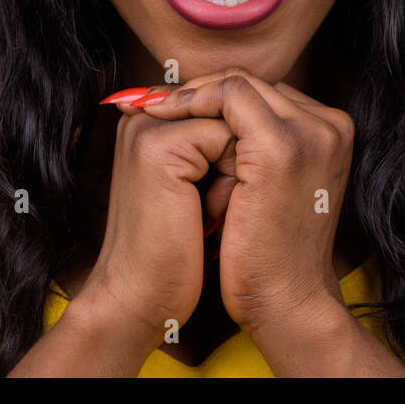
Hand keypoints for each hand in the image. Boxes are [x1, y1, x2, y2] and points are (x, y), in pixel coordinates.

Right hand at [79, 89, 234, 345]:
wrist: (140, 300)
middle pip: (232, 107)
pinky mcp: (156, 146)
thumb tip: (264, 121)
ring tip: (218, 211)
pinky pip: (226, 136)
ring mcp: (148, 126)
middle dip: (243, 157)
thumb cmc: (177, 250)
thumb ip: (218, 145)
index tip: (229, 198)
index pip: (226, 103)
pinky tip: (213, 214)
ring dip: (241, 168)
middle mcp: (146, 114)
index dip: (243, 150)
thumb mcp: (201, 185)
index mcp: (153, 120)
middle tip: (220, 207)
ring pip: (233, 119)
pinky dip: (233, 179)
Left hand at [135, 68, 355, 334]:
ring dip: (195, 99)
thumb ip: (254, 147)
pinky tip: (166, 120)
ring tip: (159, 117)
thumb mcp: (267, 186)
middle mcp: (331, 125)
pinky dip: (194, 104)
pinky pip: (230, 97)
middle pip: (253, 83)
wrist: (284, 303)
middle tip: (155, 104)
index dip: (215, 97)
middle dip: (200, 92)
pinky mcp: (282, 147)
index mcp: (331, 132)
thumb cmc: (267, 252)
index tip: (172, 107)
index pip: (265, 93)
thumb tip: (205, 115)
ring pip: (239, 83)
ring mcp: (311, 132)